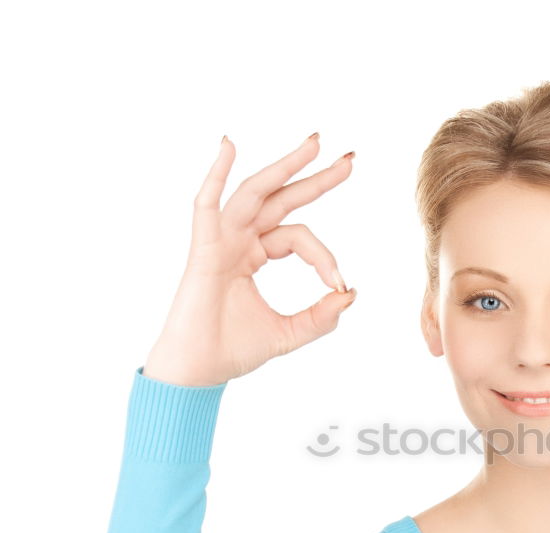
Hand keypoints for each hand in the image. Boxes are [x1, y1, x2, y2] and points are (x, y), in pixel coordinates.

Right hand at [142, 134, 356, 386]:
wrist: (199, 372)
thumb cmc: (233, 350)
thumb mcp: (290, 333)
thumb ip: (321, 316)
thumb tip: (350, 293)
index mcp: (255, 254)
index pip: (300, 237)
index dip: (325, 257)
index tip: (340, 283)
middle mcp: (238, 240)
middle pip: (282, 199)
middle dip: (316, 178)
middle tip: (350, 159)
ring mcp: (220, 241)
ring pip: (256, 193)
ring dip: (285, 166)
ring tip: (316, 144)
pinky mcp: (203, 250)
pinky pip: (207, 205)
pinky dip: (215, 175)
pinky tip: (228, 146)